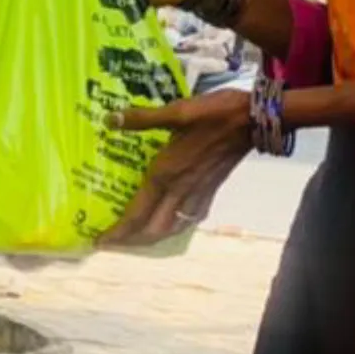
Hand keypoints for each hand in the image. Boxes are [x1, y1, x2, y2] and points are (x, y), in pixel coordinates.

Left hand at [102, 91, 254, 248]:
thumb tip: (111, 119)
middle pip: (152, 230)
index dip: (119, 232)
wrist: (254, 120)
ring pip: (171, 229)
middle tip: (113, 242)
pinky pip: (189, 220)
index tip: (100, 241)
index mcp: (166, 174)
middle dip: (131, 241)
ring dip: (151, 238)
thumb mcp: (176, 111)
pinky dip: (173, 228)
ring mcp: (198, 194)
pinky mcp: (211, 192)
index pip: (137, 213)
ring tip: (135, 237)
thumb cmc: (214, 113)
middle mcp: (180, 190)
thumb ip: (142, 118)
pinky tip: (168, 223)